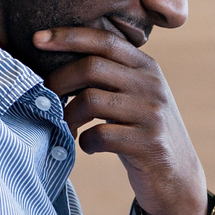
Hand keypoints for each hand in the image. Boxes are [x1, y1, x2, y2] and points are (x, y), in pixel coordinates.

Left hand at [38, 25, 208, 214]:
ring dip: (68, 116)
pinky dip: (85, 142)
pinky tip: (88, 147)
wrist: (178, 178)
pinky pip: (100, 135)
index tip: (37, 39)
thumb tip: (57, 62)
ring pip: (91, 101)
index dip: (68, 36)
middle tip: (45, 98)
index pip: (104, 40)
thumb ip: (111, 77)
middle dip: (59, 81)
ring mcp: (152, 114)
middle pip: (91, 67)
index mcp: (146, 67)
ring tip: (67, 128)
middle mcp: (151, 85)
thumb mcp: (135, 97)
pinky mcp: (149, 143)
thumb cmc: (142, 134)